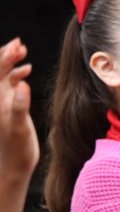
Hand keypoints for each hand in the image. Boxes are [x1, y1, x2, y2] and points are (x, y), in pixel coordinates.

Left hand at [0, 40, 36, 181]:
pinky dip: (16, 75)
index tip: (16, 46)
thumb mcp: (19, 129)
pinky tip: (25, 71)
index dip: (4, 58)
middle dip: (5, 56)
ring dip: (11, 63)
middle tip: (18, 44)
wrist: (13, 167)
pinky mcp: (8, 108)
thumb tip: (22, 85)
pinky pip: (9, 86)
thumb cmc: (15, 151)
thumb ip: (19, 106)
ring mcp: (2, 104)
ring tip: (22, 51)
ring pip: (3, 77)